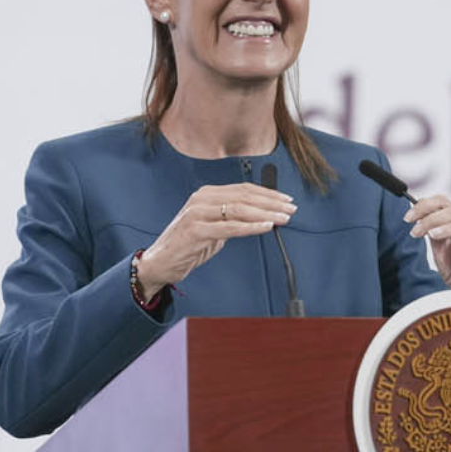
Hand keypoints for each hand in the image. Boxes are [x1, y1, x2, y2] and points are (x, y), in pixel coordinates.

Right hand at [138, 183, 294, 299]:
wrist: (160, 263)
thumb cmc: (187, 245)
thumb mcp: (214, 227)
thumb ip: (232, 219)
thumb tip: (262, 217)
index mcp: (206, 194)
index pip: (243, 189)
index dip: (268, 193)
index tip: (286, 200)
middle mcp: (201, 199)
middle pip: (244, 197)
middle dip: (272, 203)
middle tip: (291, 209)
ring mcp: (197, 213)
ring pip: (239, 209)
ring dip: (266, 214)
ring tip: (283, 218)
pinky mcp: (195, 230)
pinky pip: (229, 227)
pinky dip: (251, 227)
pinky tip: (266, 227)